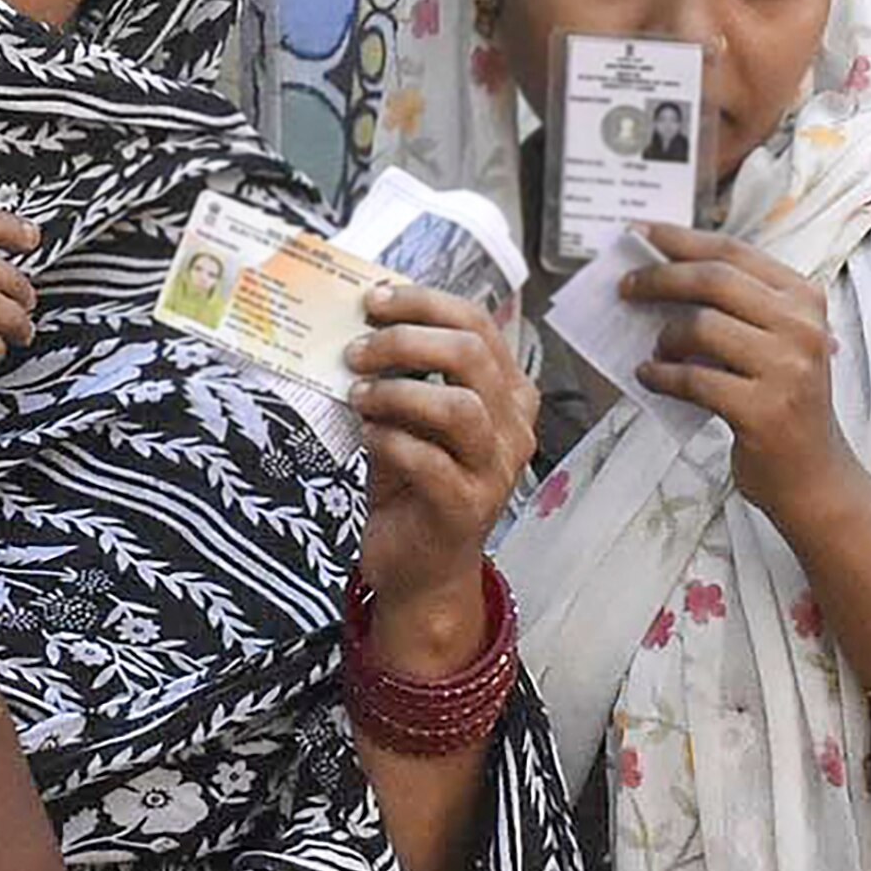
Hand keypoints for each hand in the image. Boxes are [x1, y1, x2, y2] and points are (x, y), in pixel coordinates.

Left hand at [346, 284, 540, 661]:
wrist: (420, 569)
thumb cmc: (413, 486)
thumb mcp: (411, 419)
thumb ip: (402, 373)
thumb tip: (360, 322)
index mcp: (506, 394)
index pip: (478, 324)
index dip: (425, 303)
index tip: (374, 301)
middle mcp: (513, 427)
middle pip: (472, 355)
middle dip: (406, 340)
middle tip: (357, 350)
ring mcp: (495, 470)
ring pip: (460, 407)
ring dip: (399, 392)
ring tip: (359, 395)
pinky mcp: (468, 507)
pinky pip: (431, 462)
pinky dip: (391, 441)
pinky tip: (368, 436)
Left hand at [625, 227, 856, 520]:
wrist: (814, 475)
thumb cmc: (784, 403)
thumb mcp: (777, 343)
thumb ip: (738, 307)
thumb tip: (664, 273)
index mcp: (805, 299)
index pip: (734, 253)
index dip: (681, 239)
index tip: (639, 234)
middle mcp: (802, 328)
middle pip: (714, 281)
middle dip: (660, 278)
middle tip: (626, 288)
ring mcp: (787, 369)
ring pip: (701, 326)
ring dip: (665, 336)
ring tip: (655, 348)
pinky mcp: (763, 410)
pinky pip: (693, 380)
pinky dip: (662, 376)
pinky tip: (650, 377)